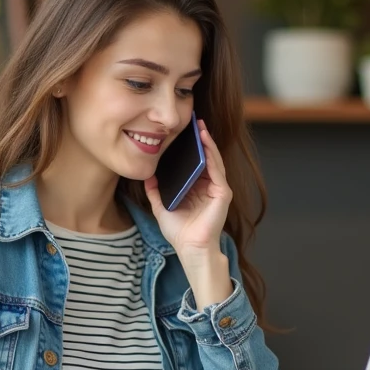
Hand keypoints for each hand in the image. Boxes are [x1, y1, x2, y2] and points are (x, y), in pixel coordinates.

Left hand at [143, 120, 232, 259]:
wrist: (190, 248)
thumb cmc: (179, 231)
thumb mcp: (160, 207)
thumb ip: (155, 191)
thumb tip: (147, 175)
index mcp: (196, 188)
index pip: (194, 163)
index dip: (189, 147)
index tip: (182, 131)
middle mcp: (208, 186)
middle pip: (205, 158)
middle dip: (200, 139)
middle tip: (193, 121)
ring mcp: (217, 189)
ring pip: (213, 160)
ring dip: (207, 142)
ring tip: (200, 126)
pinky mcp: (222, 193)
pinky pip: (217, 169)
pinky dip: (212, 154)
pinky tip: (205, 141)